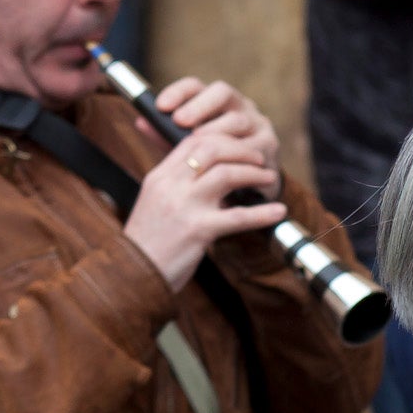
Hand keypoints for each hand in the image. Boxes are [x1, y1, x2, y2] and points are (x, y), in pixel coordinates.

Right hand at [122, 77, 284, 288]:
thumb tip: (210, 172)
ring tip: (269, 179)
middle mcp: (170, 186)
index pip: (192, 140)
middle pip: (212, 148)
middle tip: (260, 158)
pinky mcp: (198, 231)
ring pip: (226, 174)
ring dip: (254, 174)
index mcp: (159, 177)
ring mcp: (184, 207)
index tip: (240, 145)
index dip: (221, 137)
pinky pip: (238, 216)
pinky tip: (278, 212)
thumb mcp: (155, 204)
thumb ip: (178, 185)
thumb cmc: (148, 243)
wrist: (133, 275)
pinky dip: (263, 213)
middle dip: (242, 150)